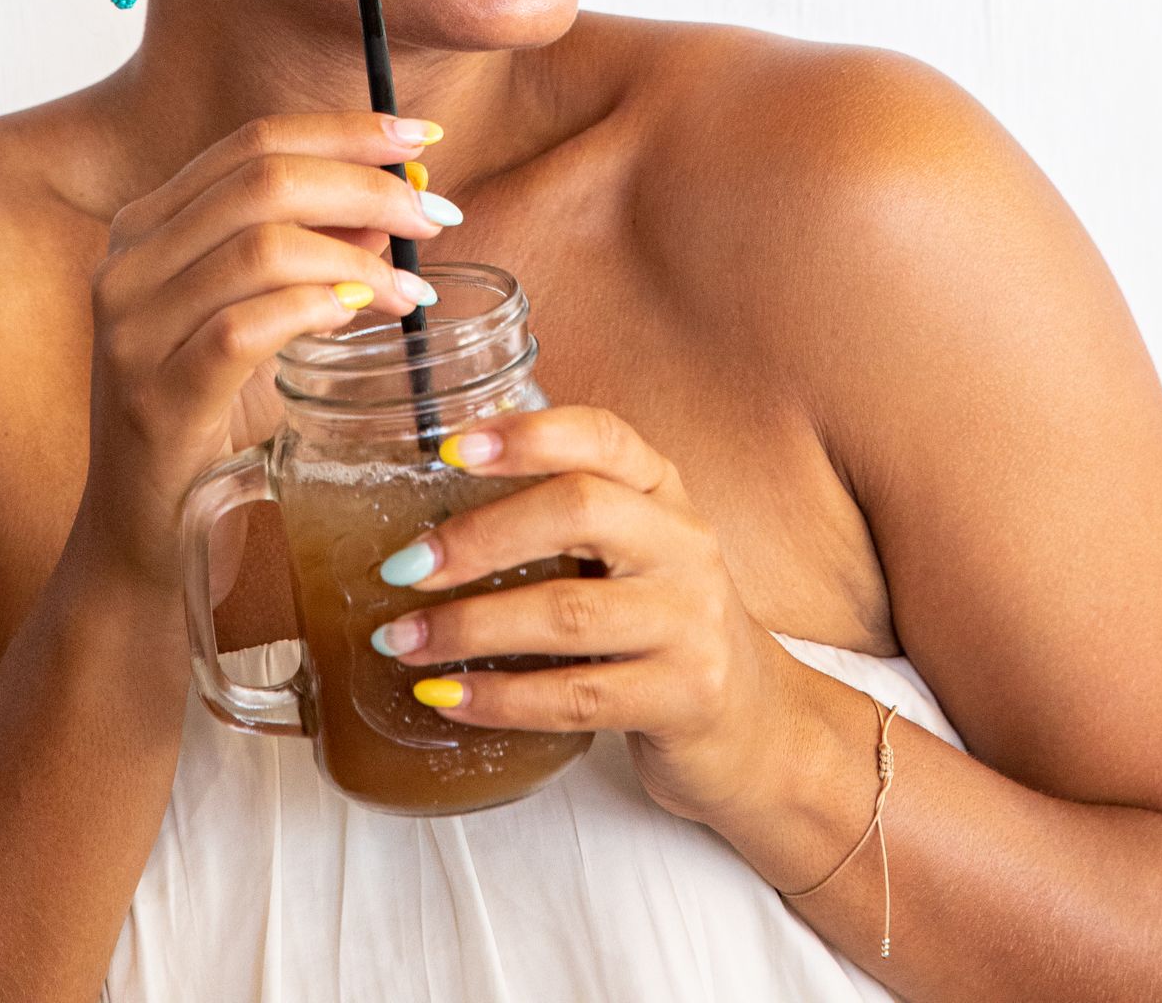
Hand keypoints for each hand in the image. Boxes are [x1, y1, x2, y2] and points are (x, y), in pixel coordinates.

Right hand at [69, 112, 454, 598]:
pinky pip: (245, 327)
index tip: (422, 139)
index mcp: (148, 228)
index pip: (254, 140)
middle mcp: (126, 265)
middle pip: (261, 177)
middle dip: (364, 184)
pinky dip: (317, 308)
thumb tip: (395, 195)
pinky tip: (363, 317)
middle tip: (434, 213)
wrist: (143, 541)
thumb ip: (317, 254)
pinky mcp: (154, 398)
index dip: (346, 131)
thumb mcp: (266, 322)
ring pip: (258, 244)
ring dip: (357, 255)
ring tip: (413, 287)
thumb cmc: (214, 424)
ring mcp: (131, 331)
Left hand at [365, 404, 793, 824]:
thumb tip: (431, 508)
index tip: (449, 447)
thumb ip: (565, 518)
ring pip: (569, 613)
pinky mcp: (687, 697)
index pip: (603, 437)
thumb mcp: (634, 552)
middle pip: (580, 510)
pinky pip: (577, 696)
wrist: (759, 727)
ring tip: (402, 640)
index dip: (528, 434)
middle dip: (480, 536)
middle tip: (404, 565)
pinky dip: (500, 698)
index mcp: (664, 493)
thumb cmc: (664, 627)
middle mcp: (685, 544)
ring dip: (470, 626)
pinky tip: (447, 698)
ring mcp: (691, 622)